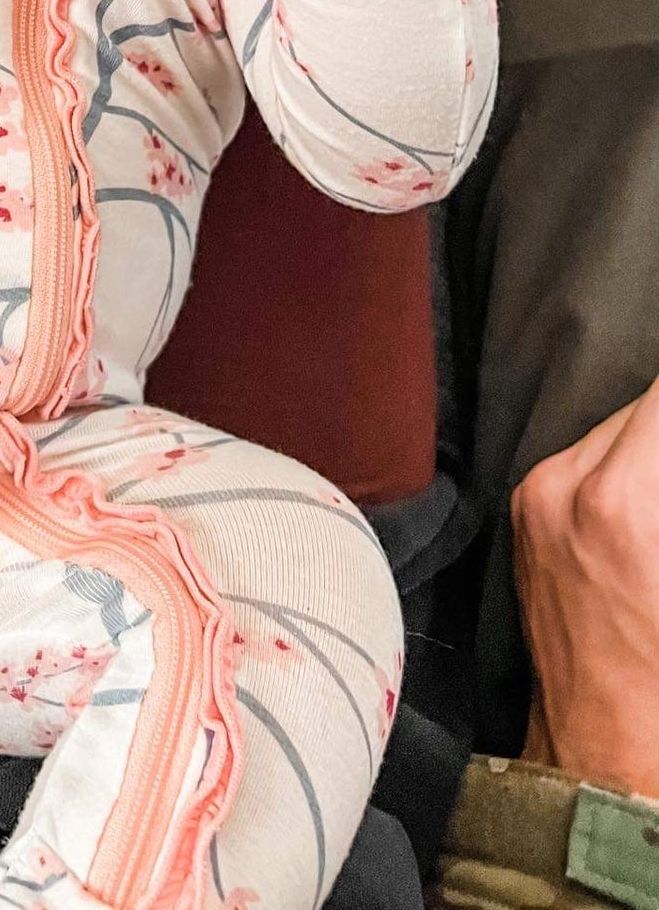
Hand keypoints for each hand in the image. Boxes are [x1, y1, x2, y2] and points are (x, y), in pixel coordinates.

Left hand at [511, 375, 658, 797]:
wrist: (607, 756)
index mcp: (613, 501)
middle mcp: (559, 485)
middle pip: (642, 411)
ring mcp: (533, 499)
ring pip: (612, 432)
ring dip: (650, 444)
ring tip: (653, 502)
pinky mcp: (523, 517)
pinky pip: (583, 461)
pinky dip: (623, 468)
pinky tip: (644, 504)